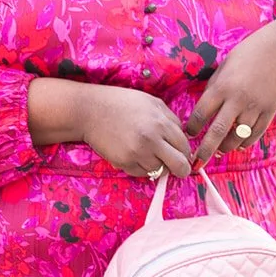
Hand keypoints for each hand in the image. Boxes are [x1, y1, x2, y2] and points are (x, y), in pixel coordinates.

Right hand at [28, 78, 191, 178]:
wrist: (90, 110)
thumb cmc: (122, 103)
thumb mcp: (152, 103)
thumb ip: (170, 120)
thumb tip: (184, 138)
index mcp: (160, 123)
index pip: (184, 146)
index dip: (185, 151)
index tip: (181, 153)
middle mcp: (151, 140)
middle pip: (179, 166)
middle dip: (182, 169)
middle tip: (177, 166)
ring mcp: (136, 154)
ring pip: (160, 171)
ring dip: (158, 165)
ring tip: (148, 152)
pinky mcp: (123, 163)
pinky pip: (142, 173)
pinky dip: (142, 167)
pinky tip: (135, 154)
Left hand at [185, 16, 275, 168]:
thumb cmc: (252, 51)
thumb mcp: (227, 64)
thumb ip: (216, 86)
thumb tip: (205, 107)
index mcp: (222, 86)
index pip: (201, 113)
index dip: (192, 128)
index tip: (188, 134)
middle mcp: (237, 99)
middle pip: (217, 132)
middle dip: (205, 151)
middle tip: (196, 163)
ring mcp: (256, 106)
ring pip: (237, 137)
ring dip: (226, 147)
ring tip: (219, 151)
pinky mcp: (270, 110)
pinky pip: (255, 134)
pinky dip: (245, 142)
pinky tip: (238, 145)